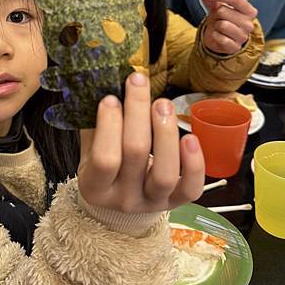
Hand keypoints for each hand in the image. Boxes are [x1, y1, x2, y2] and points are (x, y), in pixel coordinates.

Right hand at [78, 72, 203, 213]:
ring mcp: (152, 203)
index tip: (111, 97)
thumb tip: (104, 81)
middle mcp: (123, 200)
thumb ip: (96, 123)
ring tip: (163, 104)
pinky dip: (194, 163)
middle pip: (135, 155)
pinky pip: (190, 187)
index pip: (104, 159)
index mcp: (95, 188)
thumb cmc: (106, 165)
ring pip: (164, 173)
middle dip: (138, 112)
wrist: (121, 197)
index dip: (109, 125)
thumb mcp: (91, 147)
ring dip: (166, 132)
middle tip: (138, 82)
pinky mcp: (176, 202)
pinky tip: (190, 137)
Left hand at [200, 0, 257, 54]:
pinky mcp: (236, 47)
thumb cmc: (222, 20)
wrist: (220, 39)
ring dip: (215, 26)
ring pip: (222, 25)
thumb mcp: (217, 7)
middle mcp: (249, 23)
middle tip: (218, 19)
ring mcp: (243, 36)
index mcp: (248, 10)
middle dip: (216, 14)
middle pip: (224, 11)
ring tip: (219, 28)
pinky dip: (215, 36)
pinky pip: (220, 38)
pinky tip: (219, 36)